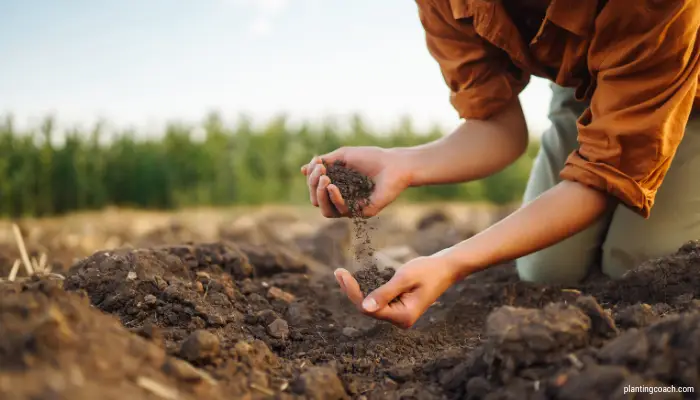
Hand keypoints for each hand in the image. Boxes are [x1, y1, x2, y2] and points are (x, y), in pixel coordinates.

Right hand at [300, 146, 411, 217]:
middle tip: (321, 172)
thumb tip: (303, 169)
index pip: (315, 189)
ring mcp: (351, 207)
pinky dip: (334, 199)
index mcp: (337, 186)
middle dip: (313, 186)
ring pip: (326, 210)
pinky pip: (341, 211)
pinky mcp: (361, 212)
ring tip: (325, 179)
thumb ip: (323, 163)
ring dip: (320, 195)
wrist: (394, 164)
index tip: (317, 163)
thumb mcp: (343, 156)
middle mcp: (342, 199)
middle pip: (317, 201)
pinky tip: (333, 187)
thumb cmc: (371, 157)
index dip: (311, 178)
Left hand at [333, 255, 459, 328]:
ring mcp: (399, 315)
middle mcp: (400, 320)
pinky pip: (377, 301)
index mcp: (403, 316)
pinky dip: (366, 290)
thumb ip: (385, 293)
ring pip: (371, 305)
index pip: (369, 309)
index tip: (341, 274)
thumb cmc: (428, 270)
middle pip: (367, 309)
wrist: (446, 268)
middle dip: (352, 291)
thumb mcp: (405, 278)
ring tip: (342, 274)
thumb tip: (364, 307)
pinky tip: (355, 281)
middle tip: (338, 272)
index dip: (353, 293)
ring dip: (357, 291)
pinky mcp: (398, 307)